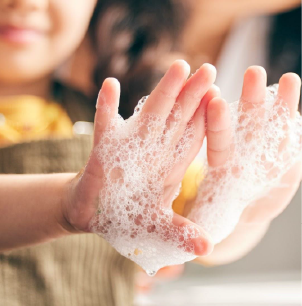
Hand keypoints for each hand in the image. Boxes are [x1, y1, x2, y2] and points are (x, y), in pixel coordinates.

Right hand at [63, 60, 216, 271]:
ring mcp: (129, 145)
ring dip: (164, 91)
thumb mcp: (155, 227)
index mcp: (170, 166)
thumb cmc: (125, 215)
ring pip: (149, 113)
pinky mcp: (103, 147)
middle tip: (209, 68)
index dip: (207, 117)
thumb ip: (178, 232)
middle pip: (177, 117)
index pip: (193, 136)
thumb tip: (207, 247)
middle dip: (193, 94)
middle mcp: (154, 150)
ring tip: (178, 68)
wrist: (92, 212)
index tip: (222, 96)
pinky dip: (106, 105)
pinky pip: (104, 123)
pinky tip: (110, 85)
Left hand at [188, 66, 301, 243]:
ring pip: (274, 127)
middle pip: (246, 124)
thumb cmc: (216, 209)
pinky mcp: (287, 160)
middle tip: (253, 72)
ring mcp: (267, 154)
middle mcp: (244, 155)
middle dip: (251, 100)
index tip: (217, 100)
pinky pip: (294, 139)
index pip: (217, 142)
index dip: (218, 124)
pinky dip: (298, 125)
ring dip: (281, 105)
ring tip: (291, 79)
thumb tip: (186, 250)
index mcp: (221, 168)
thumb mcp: (202, 219)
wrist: (242, 207)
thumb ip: (194, 228)